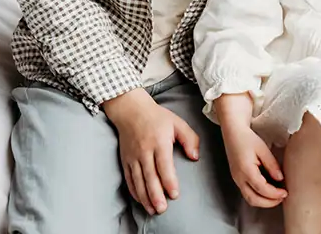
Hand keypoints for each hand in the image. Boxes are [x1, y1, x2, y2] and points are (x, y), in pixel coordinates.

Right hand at [103, 88, 199, 214]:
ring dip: (145, 197)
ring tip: (153, 210)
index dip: (169, 181)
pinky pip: (129, 178)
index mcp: (159, 141)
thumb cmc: (157, 117)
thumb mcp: (178, 123)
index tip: (174, 194)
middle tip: (162, 209)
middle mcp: (144, 150)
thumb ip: (190, 139)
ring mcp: (133, 156)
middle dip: (156, 195)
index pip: (164, 165)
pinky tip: (141, 200)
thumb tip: (195, 157)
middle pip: (150, 176)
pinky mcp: (126, 160)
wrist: (131, 110)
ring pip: (138, 180)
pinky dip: (135, 191)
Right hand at [222, 122, 286, 207]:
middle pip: (254, 199)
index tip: (285, 193)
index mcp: (246, 170)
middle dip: (269, 203)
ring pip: (249, 199)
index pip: (262, 189)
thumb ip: (272, 165)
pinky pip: (247, 193)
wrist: (233, 133)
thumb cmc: (247, 138)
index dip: (275, 194)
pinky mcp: (237, 178)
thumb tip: (280, 178)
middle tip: (282, 198)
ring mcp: (236, 179)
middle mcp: (239, 178)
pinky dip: (258, 196)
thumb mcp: (263, 149)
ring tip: (276, 197)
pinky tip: (267, 191)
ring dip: (263, 202)